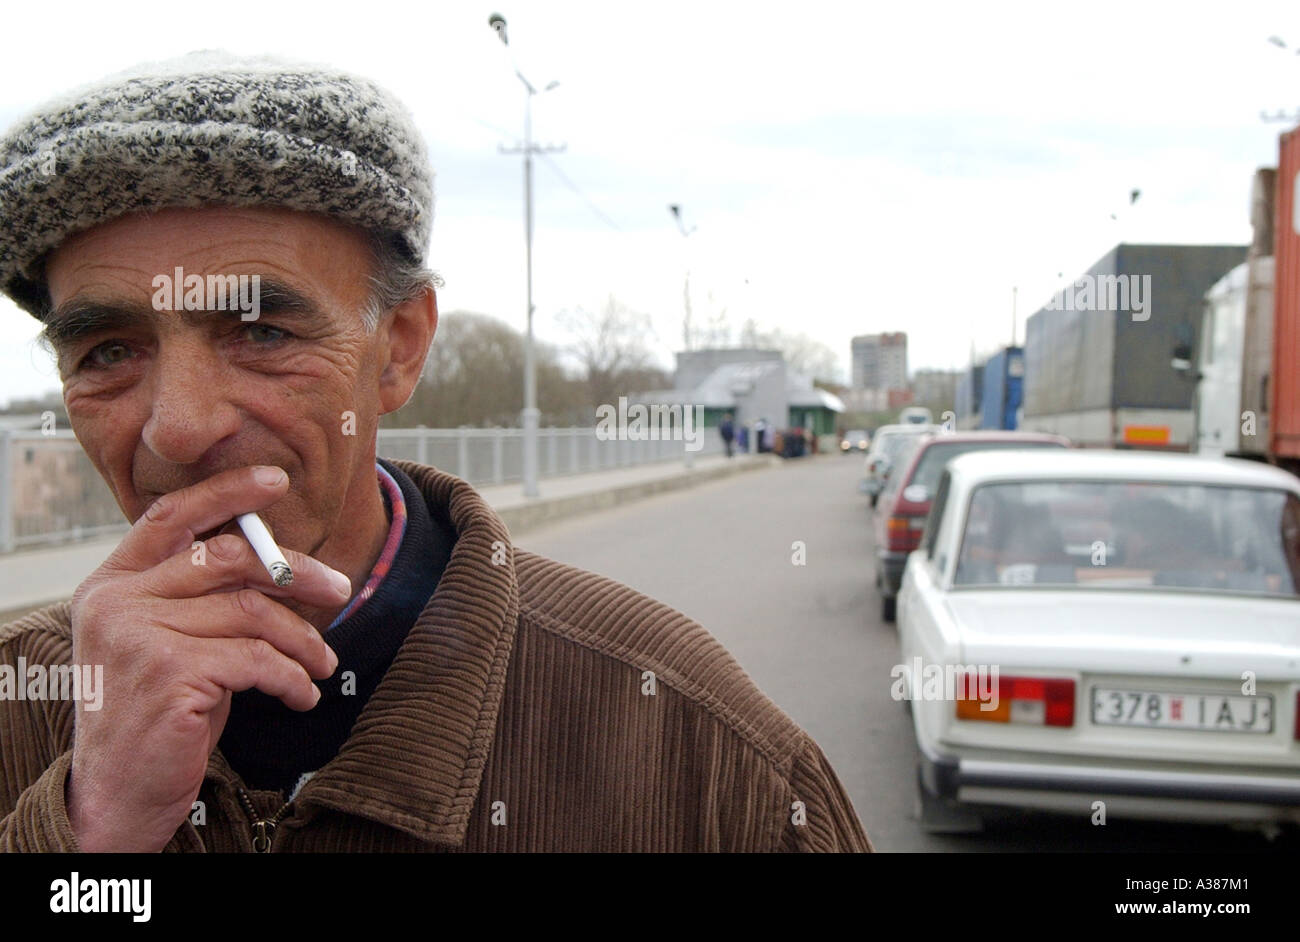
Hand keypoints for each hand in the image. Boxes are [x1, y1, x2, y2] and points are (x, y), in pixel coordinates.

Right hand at [65, 465, 349, 851]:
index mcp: (112, 584)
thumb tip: (283, 563)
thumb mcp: (171, 643)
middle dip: (296, 571)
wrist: (119, 795)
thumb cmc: (157, 715)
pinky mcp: (169, 673)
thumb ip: (203, 599)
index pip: (170, 516)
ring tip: (322, 665)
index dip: (226, 492)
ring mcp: (139, 636)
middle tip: (341, 590)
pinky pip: (257, 659)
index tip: (277, 480)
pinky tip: (301, 695)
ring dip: (302, 639)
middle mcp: (117, 602)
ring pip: (252, 611)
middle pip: (229, 557)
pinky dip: (292, 678)